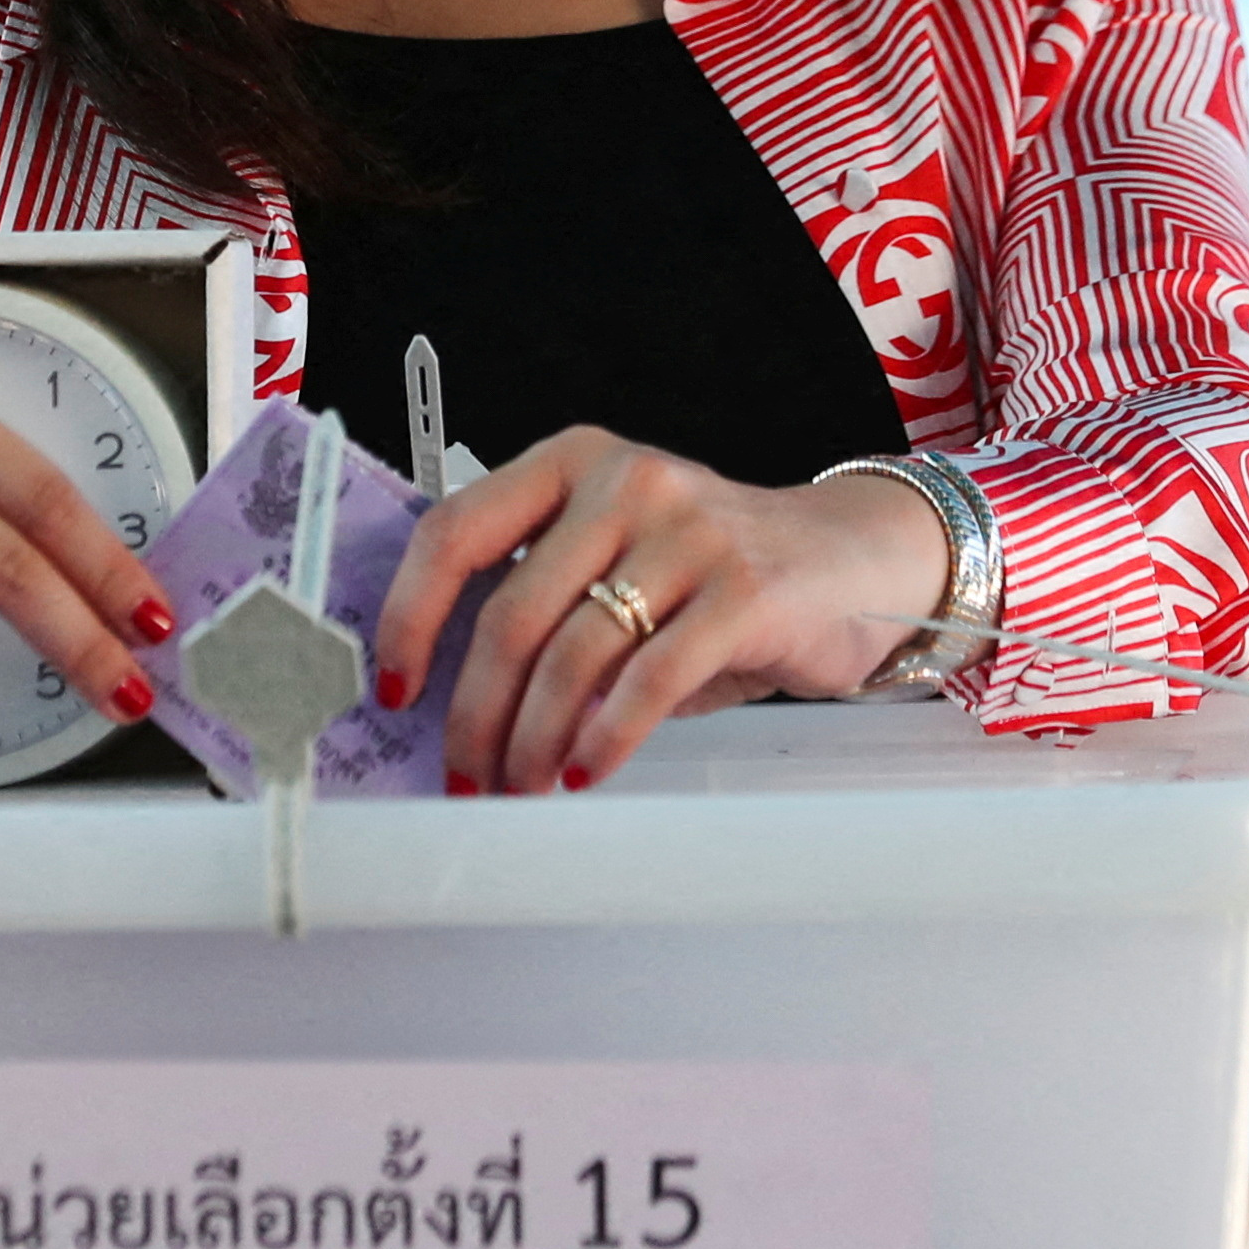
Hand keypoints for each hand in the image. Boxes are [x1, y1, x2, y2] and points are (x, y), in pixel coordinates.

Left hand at [371, 430, 951, 794]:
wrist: (854, 558)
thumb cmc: (714, 571)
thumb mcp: (619, 560)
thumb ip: (547, 601)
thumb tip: (452, 698)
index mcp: (570, 461)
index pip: (456, 530)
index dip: (409, 617)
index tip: (394, 688)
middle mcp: (624, 481)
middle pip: (511, 612)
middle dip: (475, 712)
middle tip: (466, 774)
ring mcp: (688, 530)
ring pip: (573, 654)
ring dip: (535, 740)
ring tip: (524, 787)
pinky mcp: (744, 588)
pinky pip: (650, 678)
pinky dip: (607, 738)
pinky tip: (588, 772)